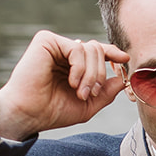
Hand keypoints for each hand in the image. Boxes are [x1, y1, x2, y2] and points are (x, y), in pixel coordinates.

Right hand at [0, 31, 128, 139]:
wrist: (29, 115)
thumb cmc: (53, 112)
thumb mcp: (88, 104)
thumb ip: (106, 91)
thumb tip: (124, 78)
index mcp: (72, 64)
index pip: (97, 52)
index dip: (112, 54)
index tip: (125, 59)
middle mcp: (63, 52)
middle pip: (97, 50)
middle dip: (99, 75)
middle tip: (91, 94)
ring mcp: (55, 45)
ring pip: (90, 49)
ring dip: (91, 75)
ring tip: (80, 92)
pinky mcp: (46, 40)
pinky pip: (77, 49)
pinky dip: (80, 68)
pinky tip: (72, 82)